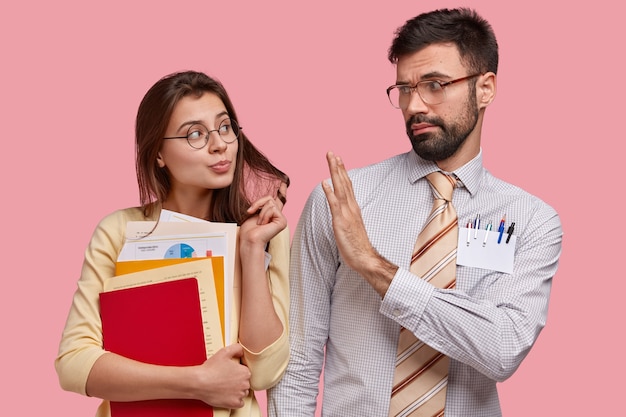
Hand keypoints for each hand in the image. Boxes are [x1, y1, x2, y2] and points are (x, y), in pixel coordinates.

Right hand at [195, 344, 250, 408]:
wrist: (199, 382)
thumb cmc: (210, 369)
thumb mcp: (224, 352)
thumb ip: (236, 348)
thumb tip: (242, 350)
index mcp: (245, 372)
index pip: (246, 372)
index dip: (238, 372)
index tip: (231, 372)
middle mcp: (245, 384)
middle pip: (245, 382)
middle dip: (238, 381)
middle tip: (227, 379)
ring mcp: (239, 395)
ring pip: (243, 393)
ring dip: (237, 390)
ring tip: (226, 387)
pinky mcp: (234, 403)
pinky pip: (240, 403)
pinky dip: (235, 400)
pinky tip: (228, 395)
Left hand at [240, 193, 286, 246]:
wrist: (249, 239)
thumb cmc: (249, 230)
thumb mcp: (254, 213)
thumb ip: (261, 205)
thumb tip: (268, 198)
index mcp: (271, 214)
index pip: (278, 199)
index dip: (282, 190)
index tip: (284, 181)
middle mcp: (278, 215)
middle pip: (270, 198)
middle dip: (258, 204)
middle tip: (251, 213)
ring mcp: (281, 218)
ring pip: (270, 203)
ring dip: (261, 212)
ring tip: (260, 223)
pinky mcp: (282, 221)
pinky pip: (272, 209)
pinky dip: (264, 215)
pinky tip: (264, 224)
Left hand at [322, 152, 396, 294]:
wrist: (365, 258)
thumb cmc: (357, 246)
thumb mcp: (351, 227)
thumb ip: (346, 216)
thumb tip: (339, 210)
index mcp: (353, 208)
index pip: (347, 185)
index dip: (342, 172)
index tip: (338, 159)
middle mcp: (351, 207)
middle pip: (344, 182)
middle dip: (338, 166)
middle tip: (332, 152)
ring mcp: (346, 213)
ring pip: (340, 188)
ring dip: (335, 172)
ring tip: (331, 159)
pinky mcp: (341, 221)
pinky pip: (334, 204)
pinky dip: (329, 192)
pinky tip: (325, 182)